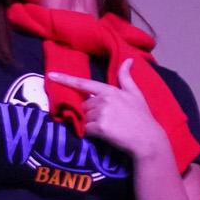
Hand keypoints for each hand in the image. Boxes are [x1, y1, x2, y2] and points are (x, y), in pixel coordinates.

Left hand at [45, 58, 170, 163]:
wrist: (148, 139)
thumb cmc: (142, 117)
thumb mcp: (136, 94)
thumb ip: (126, 77)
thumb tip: (128, 60)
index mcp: (110, 90)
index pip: (84, 84)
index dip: (66, 79)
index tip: (51, 76)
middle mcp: (104, 100)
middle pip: (85, 106)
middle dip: (92, 113)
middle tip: (110, 120)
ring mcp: (101, 113)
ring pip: (85, 119)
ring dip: (93, 125)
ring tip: (110, 128)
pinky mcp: (100, 128)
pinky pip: (87, 130)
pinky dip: (93, 134)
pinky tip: (107, 135)